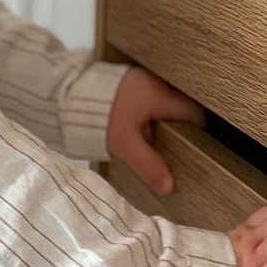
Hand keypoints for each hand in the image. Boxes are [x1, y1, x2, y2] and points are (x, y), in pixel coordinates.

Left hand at [106, 66, 203, 195]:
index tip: (197, 148)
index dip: (199, 131)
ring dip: (165, 119)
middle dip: (182, 127)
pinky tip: (144, 127)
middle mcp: (156, 84)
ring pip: (166, 102)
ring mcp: (144, 80)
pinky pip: (152, 98)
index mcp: (161, 97)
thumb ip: (148, 165)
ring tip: (160, 141)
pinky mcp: (131, 82)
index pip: (194, 113)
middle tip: (179, 148)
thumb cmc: (98, 117)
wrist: (67, 95)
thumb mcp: (125, 143)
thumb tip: (168, 187)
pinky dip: (152, 113)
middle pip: (182, 107)